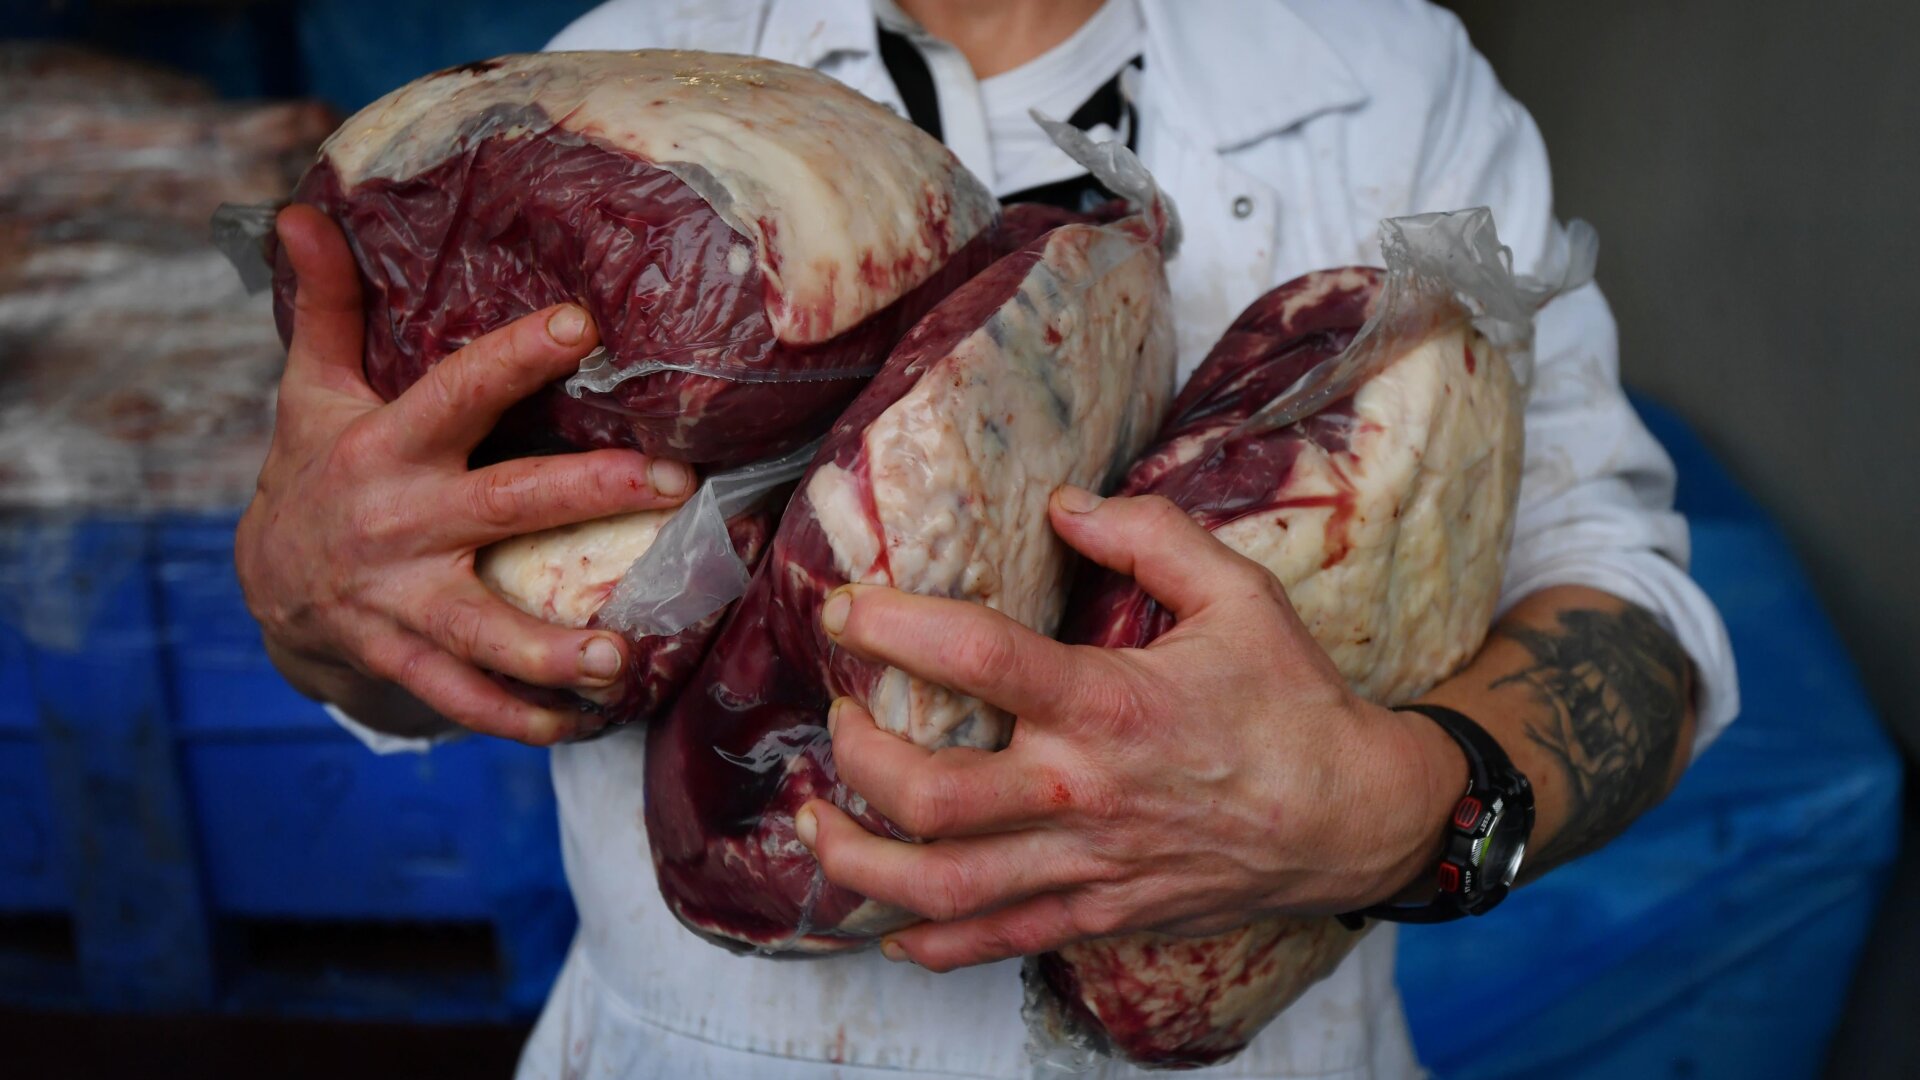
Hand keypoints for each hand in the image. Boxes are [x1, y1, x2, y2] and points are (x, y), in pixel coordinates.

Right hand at [235, 205, 695, 743]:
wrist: (264, 588)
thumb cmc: (316, 472)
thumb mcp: (313, 390)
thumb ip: (328, 307)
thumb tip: (303, 208)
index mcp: (386, 447)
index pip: (457, 391)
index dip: (515, 357)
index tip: (583, 325)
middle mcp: (399, 524)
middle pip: (503, 505)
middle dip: (588, 495)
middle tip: (672, 485)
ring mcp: (400, 602)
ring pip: (481, 629)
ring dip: (550, 649)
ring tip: (621, 657)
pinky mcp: (402, 660)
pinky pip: (461, 697)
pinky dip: (516, 716)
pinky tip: (580, 721)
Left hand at [795, 488, 1465, 969]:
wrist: (1355, 818)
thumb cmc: (1293, 701)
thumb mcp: (1239, 592)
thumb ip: (1149, 534)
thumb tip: (1065, 504)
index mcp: (1109, 703)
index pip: (975, 658)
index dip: (890, 626)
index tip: (842, 610)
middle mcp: (1083, 792)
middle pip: (930, 794)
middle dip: (858, 756)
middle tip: (841, 720)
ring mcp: (1087, 864)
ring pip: (942, 885)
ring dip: (860, 859)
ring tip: (816, 823)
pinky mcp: (1099, 913)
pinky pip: (995, 942)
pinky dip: (930, 942)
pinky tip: (888, 922)